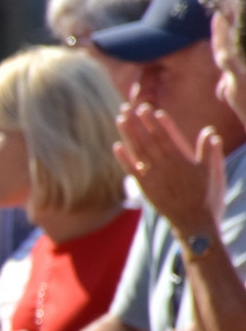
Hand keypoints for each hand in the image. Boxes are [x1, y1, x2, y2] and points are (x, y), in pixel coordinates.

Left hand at [115, 106, 224, 238]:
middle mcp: (166, 166)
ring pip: (138, 151)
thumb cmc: (208, 197)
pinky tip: (116, 147)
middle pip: (149, 140)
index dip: (157, 123)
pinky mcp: (146, 188)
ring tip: (121, 118)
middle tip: (129, 106)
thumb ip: (210, 152)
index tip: (149, 110)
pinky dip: (124, 158)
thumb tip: (209, 131)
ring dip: (128, 134)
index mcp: (182, 159)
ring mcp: (154, 177)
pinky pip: (132, 171)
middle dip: (138, 122)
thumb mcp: (214, 173)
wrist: (194, 225)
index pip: (167, 136)